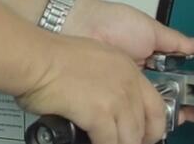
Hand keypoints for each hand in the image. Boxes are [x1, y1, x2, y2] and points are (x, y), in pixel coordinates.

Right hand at [18, 35, 173, 143]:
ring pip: (131, 139)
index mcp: (127, 68)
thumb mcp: (92, 60)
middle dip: (139, 141)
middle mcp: (127, 83)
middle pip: (148, 125)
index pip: (156, 105)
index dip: (154, 126)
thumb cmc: (52, 57)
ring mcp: (117, 99)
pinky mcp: (101, 114)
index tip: (146, 136)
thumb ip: (107, 81)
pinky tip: (92, 143)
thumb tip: (106, 105)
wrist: (36, 58)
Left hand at [61, 0, 193, 127]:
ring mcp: (124, 86)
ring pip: (144, 105)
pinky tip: (142, 119)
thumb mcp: (150, 30)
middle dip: (173, 108)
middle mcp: (139, 75)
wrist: (84, 24)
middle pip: (162, 97)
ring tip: (166, 120)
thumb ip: (174, 40)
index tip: (192, 107)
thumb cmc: (113, 22)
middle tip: (182, 116)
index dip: (183, 96)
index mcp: (152, 59)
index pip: (173, 82)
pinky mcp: (109, 94)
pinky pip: (124, 108)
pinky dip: (133, 114)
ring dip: (156, 113)